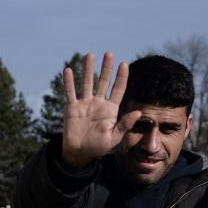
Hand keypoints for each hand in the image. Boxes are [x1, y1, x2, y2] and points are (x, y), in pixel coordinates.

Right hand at [59, 52, 143, 168]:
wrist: (79, 153)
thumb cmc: (98, 147)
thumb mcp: (114, 138)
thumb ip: (125, 124)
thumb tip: (138, 112)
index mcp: (110, 109)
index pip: (118, 89)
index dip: (121, 77)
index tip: (124, 65)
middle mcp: (98, 103)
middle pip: (103, 81)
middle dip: (106, 68)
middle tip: (109, 54)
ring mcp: (85, 103)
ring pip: (87, 82)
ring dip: (88, 69)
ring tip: (90, 55)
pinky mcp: (72, 107)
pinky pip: (70, 92)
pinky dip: (69, 82)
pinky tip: (68, 70)